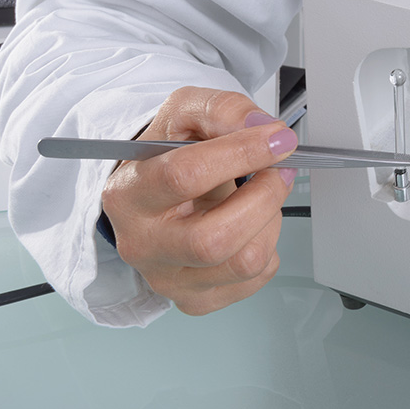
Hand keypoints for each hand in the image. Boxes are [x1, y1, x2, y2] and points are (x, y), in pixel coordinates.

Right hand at [101, 87, 297, 314]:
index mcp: (130, 192)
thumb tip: (262, 127)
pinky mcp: (197, 298)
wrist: (156, 189)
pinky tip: (253, 223)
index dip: (242, 153)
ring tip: (263, 195)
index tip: (278, 139)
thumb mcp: (185, 112)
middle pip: (214, 239)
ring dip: (271, 220)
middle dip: (264, 196)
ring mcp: (168, 278)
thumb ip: (222, 109)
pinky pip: (255, 279)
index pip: (185, 176)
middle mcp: (142, 243)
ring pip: (242, 263)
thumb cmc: (169, 152)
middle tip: (279, 169)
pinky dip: (269, 245)